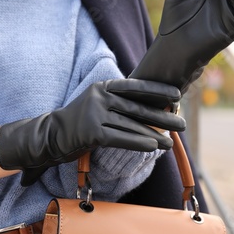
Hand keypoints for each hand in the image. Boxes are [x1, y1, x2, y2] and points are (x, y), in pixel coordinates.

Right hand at [0, 79, 185, 185]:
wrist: (51, 134)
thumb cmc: (81, 121)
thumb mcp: (99, 103)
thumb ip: (120, 102)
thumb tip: (151, 108)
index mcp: (104, 87)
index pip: (135, 86)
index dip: (157, 90)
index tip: (177, 94)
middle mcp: (100, 97)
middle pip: (138, 107)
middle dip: (162, 116)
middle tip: (182, 123)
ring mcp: (95, 113)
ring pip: (132, 125)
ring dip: (154, 134)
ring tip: (171, 142)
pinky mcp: (91, 132)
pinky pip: (120, 138)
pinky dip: (138, 142)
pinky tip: (153, 146)